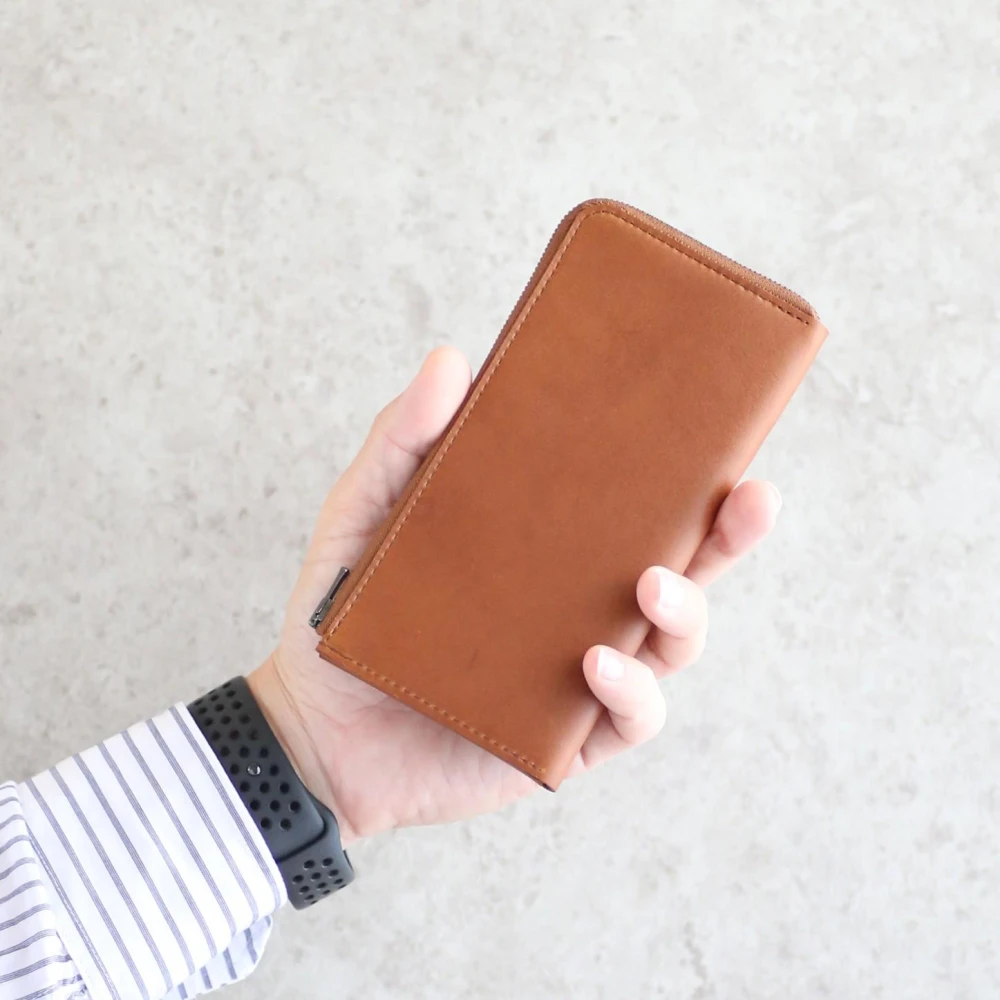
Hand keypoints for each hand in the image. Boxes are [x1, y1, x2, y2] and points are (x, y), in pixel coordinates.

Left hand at [248, 348, 780, 843]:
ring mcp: (582, 672)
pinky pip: (630, 717)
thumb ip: (403, 438)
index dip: (693, 473)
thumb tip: (453, 357)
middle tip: (752, 495)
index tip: (725, 431)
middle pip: (684, 565)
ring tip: (651, 584)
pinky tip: (596, 661)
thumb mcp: (366, 510)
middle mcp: (581, 604)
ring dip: (684, 611)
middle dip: (731, 532)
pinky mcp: (570, 738)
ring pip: (673, 641)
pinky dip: (629, 690)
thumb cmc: (344, 612)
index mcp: (551, 548)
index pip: (638, 505)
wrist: (316, 724)